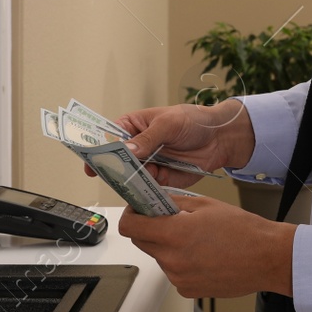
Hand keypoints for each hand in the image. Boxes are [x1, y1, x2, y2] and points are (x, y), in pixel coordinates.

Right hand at [108, 99, 253, 187]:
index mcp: (133, 126)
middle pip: (115, 161)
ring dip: (130, 180)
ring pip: (129, 177)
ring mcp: (147, 164)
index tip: (90, 161)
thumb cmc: (194, 121)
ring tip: (138, 179)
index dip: (97, 148)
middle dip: (113, 169)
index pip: (108, 137)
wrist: (220, 138)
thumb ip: (148, 138)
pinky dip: (146, 190)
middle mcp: (137, 147)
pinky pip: (147, 188)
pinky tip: (149, 187)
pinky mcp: (160, 179)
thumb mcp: (169, 123)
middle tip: (112, 175)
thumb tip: (128, 150)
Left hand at [117, 195, 293, 298]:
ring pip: (159, 257)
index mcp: (174, 234)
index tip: (138, 210)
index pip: (130, 227)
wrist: (267, 258)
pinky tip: (204, 255)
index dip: (132, 215)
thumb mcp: (206, 205)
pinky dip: (182, 262)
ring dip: (169, 246)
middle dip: (151, 229)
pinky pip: (174, 272)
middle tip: (171, 219)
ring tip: (197, 239)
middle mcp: (172, 259)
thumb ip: (175, 203)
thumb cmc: (244, 231)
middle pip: (142, 242)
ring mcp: (179, 278)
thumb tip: (156, 201)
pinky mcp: (187, 290)